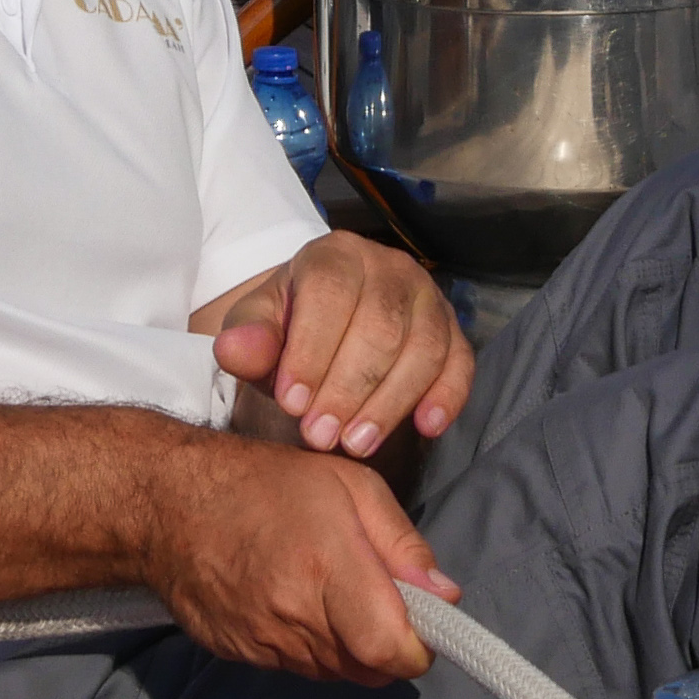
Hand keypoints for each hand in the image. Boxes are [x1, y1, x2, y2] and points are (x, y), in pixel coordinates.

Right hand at [149, 440, 451, 683]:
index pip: (389, 650)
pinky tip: (298, 602)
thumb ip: (402, 544)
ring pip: (334, 672)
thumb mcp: (351, 485)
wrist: (170, 504)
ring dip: (350, 647)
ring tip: (335, 594)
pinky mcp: (240, 655)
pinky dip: (312, 646)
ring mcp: (263, 642)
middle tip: (381, 601)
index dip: (418, 649)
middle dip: (388, 646)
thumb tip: (444, 596)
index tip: (424, 626)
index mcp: (328, 569)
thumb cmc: (267, 483)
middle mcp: (295, 617)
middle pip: (368, 671)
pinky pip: (297, 667)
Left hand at [211, 232, 472, 456]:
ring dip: (390, 402)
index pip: (330, 293)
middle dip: (348, 387)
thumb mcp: (257, 329)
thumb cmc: (289, 328)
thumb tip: (237, 350)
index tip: (291, 404)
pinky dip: (447, 395)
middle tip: (320, 436)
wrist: (323, 325)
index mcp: (335, 254)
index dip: (312, 349)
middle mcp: (389, 266)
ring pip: (423, 347)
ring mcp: (427, 297)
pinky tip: (426, 427)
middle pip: (381, 325)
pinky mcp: (453, 330)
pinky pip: (461, 362)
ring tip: (356, 444)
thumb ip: (247, 339)